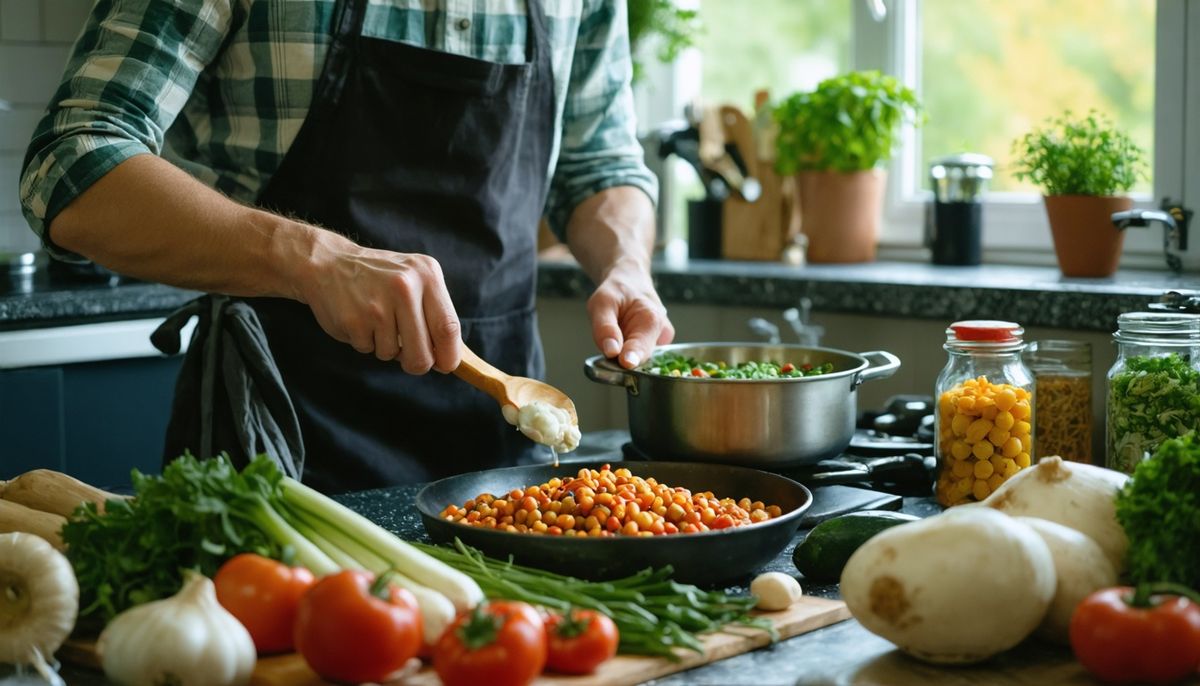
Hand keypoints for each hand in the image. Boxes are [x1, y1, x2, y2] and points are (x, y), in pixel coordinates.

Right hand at [294, 229, 461, 373]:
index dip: (449, 355)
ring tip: (376, 322)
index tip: (447, 366)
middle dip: (418, 364)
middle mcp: (405, 287)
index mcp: (427, 274)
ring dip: (385, 348)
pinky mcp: (355, 319)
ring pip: (393, 354)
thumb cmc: (380, 278)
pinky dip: (365, 342)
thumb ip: (433, 311)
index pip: (449, 327)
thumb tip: (448, 356)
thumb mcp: (413, 278)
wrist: (328, 263)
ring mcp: (379, 304)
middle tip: (411, 359)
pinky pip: (369, 349)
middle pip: (423, 353)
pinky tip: (359, 320)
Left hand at [587, 264, 673, 368]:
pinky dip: (624, 350)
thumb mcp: (602, 303)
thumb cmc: (617, 290)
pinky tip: (623, 335)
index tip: (625, 363)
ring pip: (634, 358)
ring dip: (621, 350)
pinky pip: (634, 357)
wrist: (629, 283)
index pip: (642, 347)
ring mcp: (657, 344)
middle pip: (637, 357)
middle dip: (620, 353)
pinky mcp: (651, 349)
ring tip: (617, 329)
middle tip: (608, 343)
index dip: (631, 357)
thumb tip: (611, 351)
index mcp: (653, 320)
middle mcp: (660, 335)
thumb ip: (605, 328)